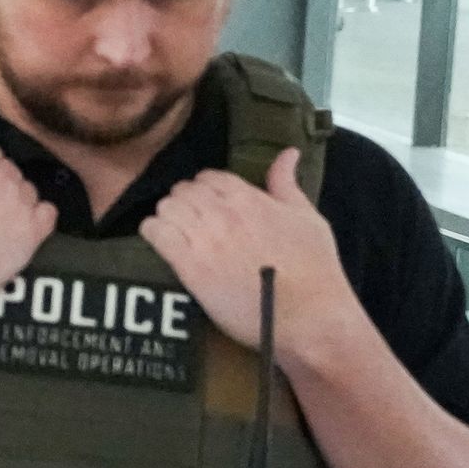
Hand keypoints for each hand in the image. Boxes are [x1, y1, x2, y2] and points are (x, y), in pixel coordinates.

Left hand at [139, 147, 362, 365]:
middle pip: (183, 190)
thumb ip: (287, 185)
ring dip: (168, 216)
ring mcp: (205, 238)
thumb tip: (287, 153)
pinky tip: (163, 242)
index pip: (209, 177)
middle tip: (191, 221)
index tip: (208, 204)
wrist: (309, 315)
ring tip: (177, 232)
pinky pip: (155, 233)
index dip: (204, 189)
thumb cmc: (315, 269)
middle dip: (184, 202)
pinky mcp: (189, 266)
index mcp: (251, 198)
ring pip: (166, 207)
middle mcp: (224, 213)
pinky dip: (153, 232)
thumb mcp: (309, 218)